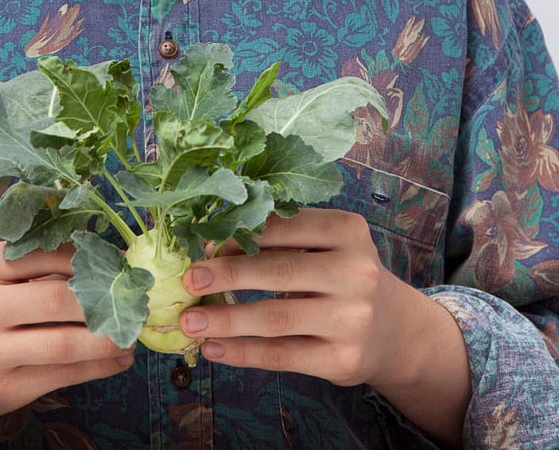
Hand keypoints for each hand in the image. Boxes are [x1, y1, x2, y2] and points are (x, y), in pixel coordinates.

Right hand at [0, 241, 134, 417]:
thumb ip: (39, 262)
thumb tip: (105, 256)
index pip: (48, 254)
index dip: (90, 259)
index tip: (120, 263)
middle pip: (58, 299)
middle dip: (105, 300)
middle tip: (135, 299)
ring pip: (65, 343)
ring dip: (109, 339)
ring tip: (132, 334)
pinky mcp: (4, 390)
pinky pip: (63, 376)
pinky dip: (99, 367)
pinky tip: (118, 359)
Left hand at [179, 209, 469, 445]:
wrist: (395, 329)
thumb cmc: (343, 274)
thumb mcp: (327, 244)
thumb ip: (282, 237)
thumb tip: (212, 243)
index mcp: (347, 230)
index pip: (283, 226)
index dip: (238, 234)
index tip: (201, 242)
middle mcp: (355, 271)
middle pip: (278, 271)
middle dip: (227, 275)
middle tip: (189, 279)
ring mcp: (351, 318)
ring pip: (276, 318)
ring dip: (226, 319)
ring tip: (190, 320)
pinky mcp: (342, 359)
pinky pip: (282, 355)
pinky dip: (242, 353)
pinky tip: (213, 348)